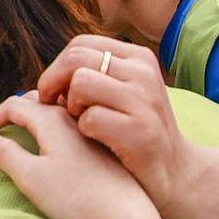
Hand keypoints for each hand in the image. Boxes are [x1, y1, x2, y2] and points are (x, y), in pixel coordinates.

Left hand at [0, 35, 197, 217]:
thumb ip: (90, 78)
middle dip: (53, 83)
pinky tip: (97, 141)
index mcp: (138, 58)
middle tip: (53, 107)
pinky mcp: (141, 131)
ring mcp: (145, 100)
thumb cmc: (134, 133)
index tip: (53, 92)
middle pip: (75, 59)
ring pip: (80, 84)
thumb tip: (42, 83)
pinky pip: (89, 118)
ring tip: (82, 123)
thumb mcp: (119, 95)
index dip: (56, 68)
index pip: (80, 45)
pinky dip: (84, 131)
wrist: (177, 173)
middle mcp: (144, 73)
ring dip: (70, 107)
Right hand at [0, 94, 158, 218]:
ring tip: (21, 133)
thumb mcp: (31, 178)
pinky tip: (54, 146)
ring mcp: (90, 132)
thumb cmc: (77, 198)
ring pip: (56, 113)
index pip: (13, 105)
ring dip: (34, 118)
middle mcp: (72, 119)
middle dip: (11, 114)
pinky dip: (53, 128)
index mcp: (52, 120)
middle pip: (36, 103)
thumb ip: (6, 155)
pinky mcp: (102, 147)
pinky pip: (72, 125)